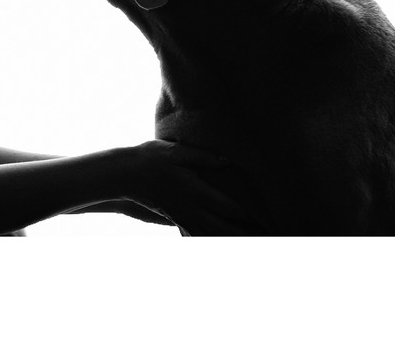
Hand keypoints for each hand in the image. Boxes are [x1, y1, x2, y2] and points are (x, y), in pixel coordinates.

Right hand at [125, 140, 262, 235]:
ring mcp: (183, 216)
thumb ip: (202, 156)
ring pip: (211, 235)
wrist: (125, 175)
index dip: (249, 214)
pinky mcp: (176, 218)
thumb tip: (228, 161)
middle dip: (246, 234)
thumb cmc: (151, 158)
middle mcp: (191, 208)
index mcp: (195, 190)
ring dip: (231, 240)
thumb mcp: (176, 151)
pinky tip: (220, 243)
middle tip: (268, 238)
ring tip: (252, 243)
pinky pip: (196, 235)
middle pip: (224, 227)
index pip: (228, 207)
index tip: (269, 219)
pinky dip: (211, 241)